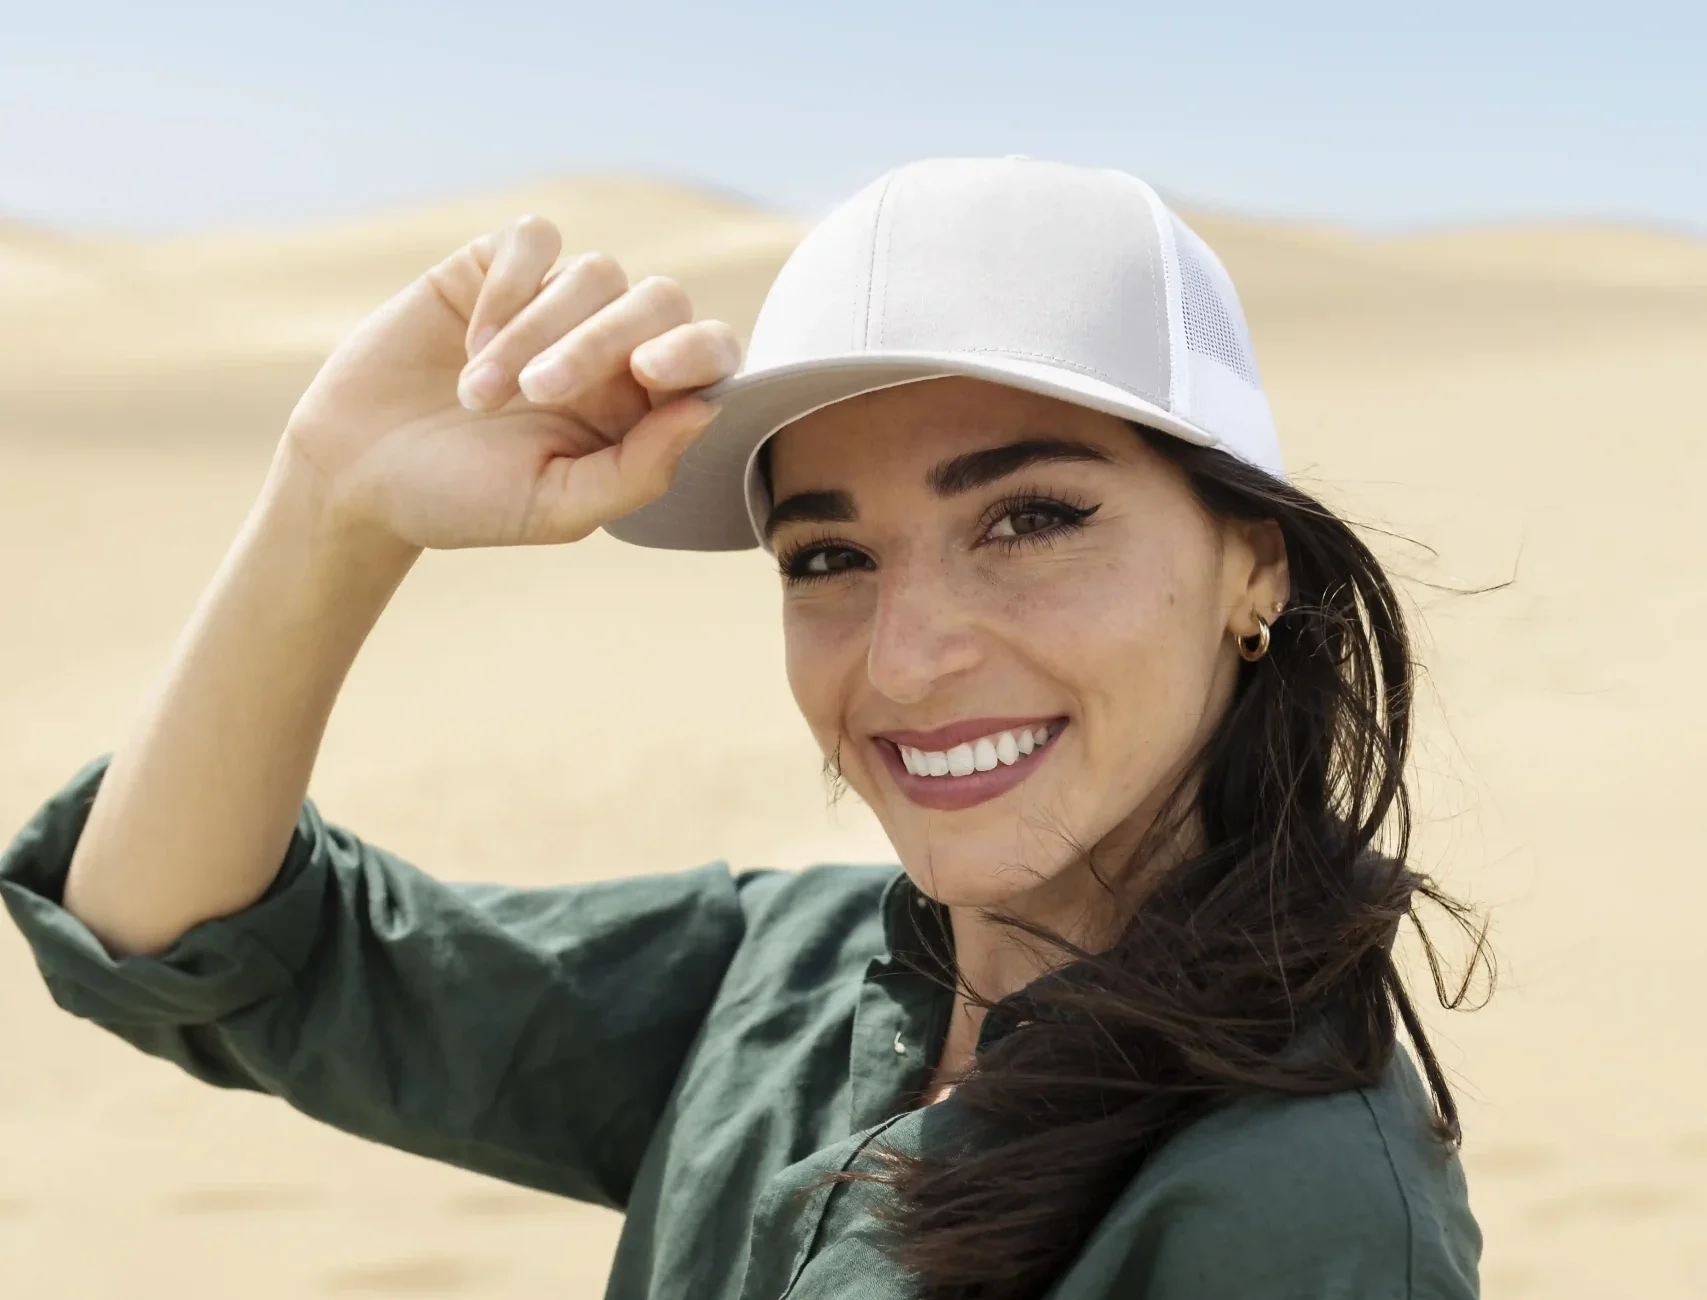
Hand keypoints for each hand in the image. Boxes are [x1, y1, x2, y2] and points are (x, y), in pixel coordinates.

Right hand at [279, 216, 741, 550]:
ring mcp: (556, 301)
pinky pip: (536, 239)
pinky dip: (511, 286)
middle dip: (599, 343)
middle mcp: (613, 348)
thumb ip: (639, 470)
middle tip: (537, 393)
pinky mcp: (497, 267)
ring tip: (480, 397)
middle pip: (658, 300)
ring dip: (536, 332)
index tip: (650, 373)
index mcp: (643, 407)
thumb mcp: (555, 506)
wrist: (357, 474)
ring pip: (595, 273)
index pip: (710, 355)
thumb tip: (707, 409)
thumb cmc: (464, 501)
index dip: (697, 351)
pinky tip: (470, 341)